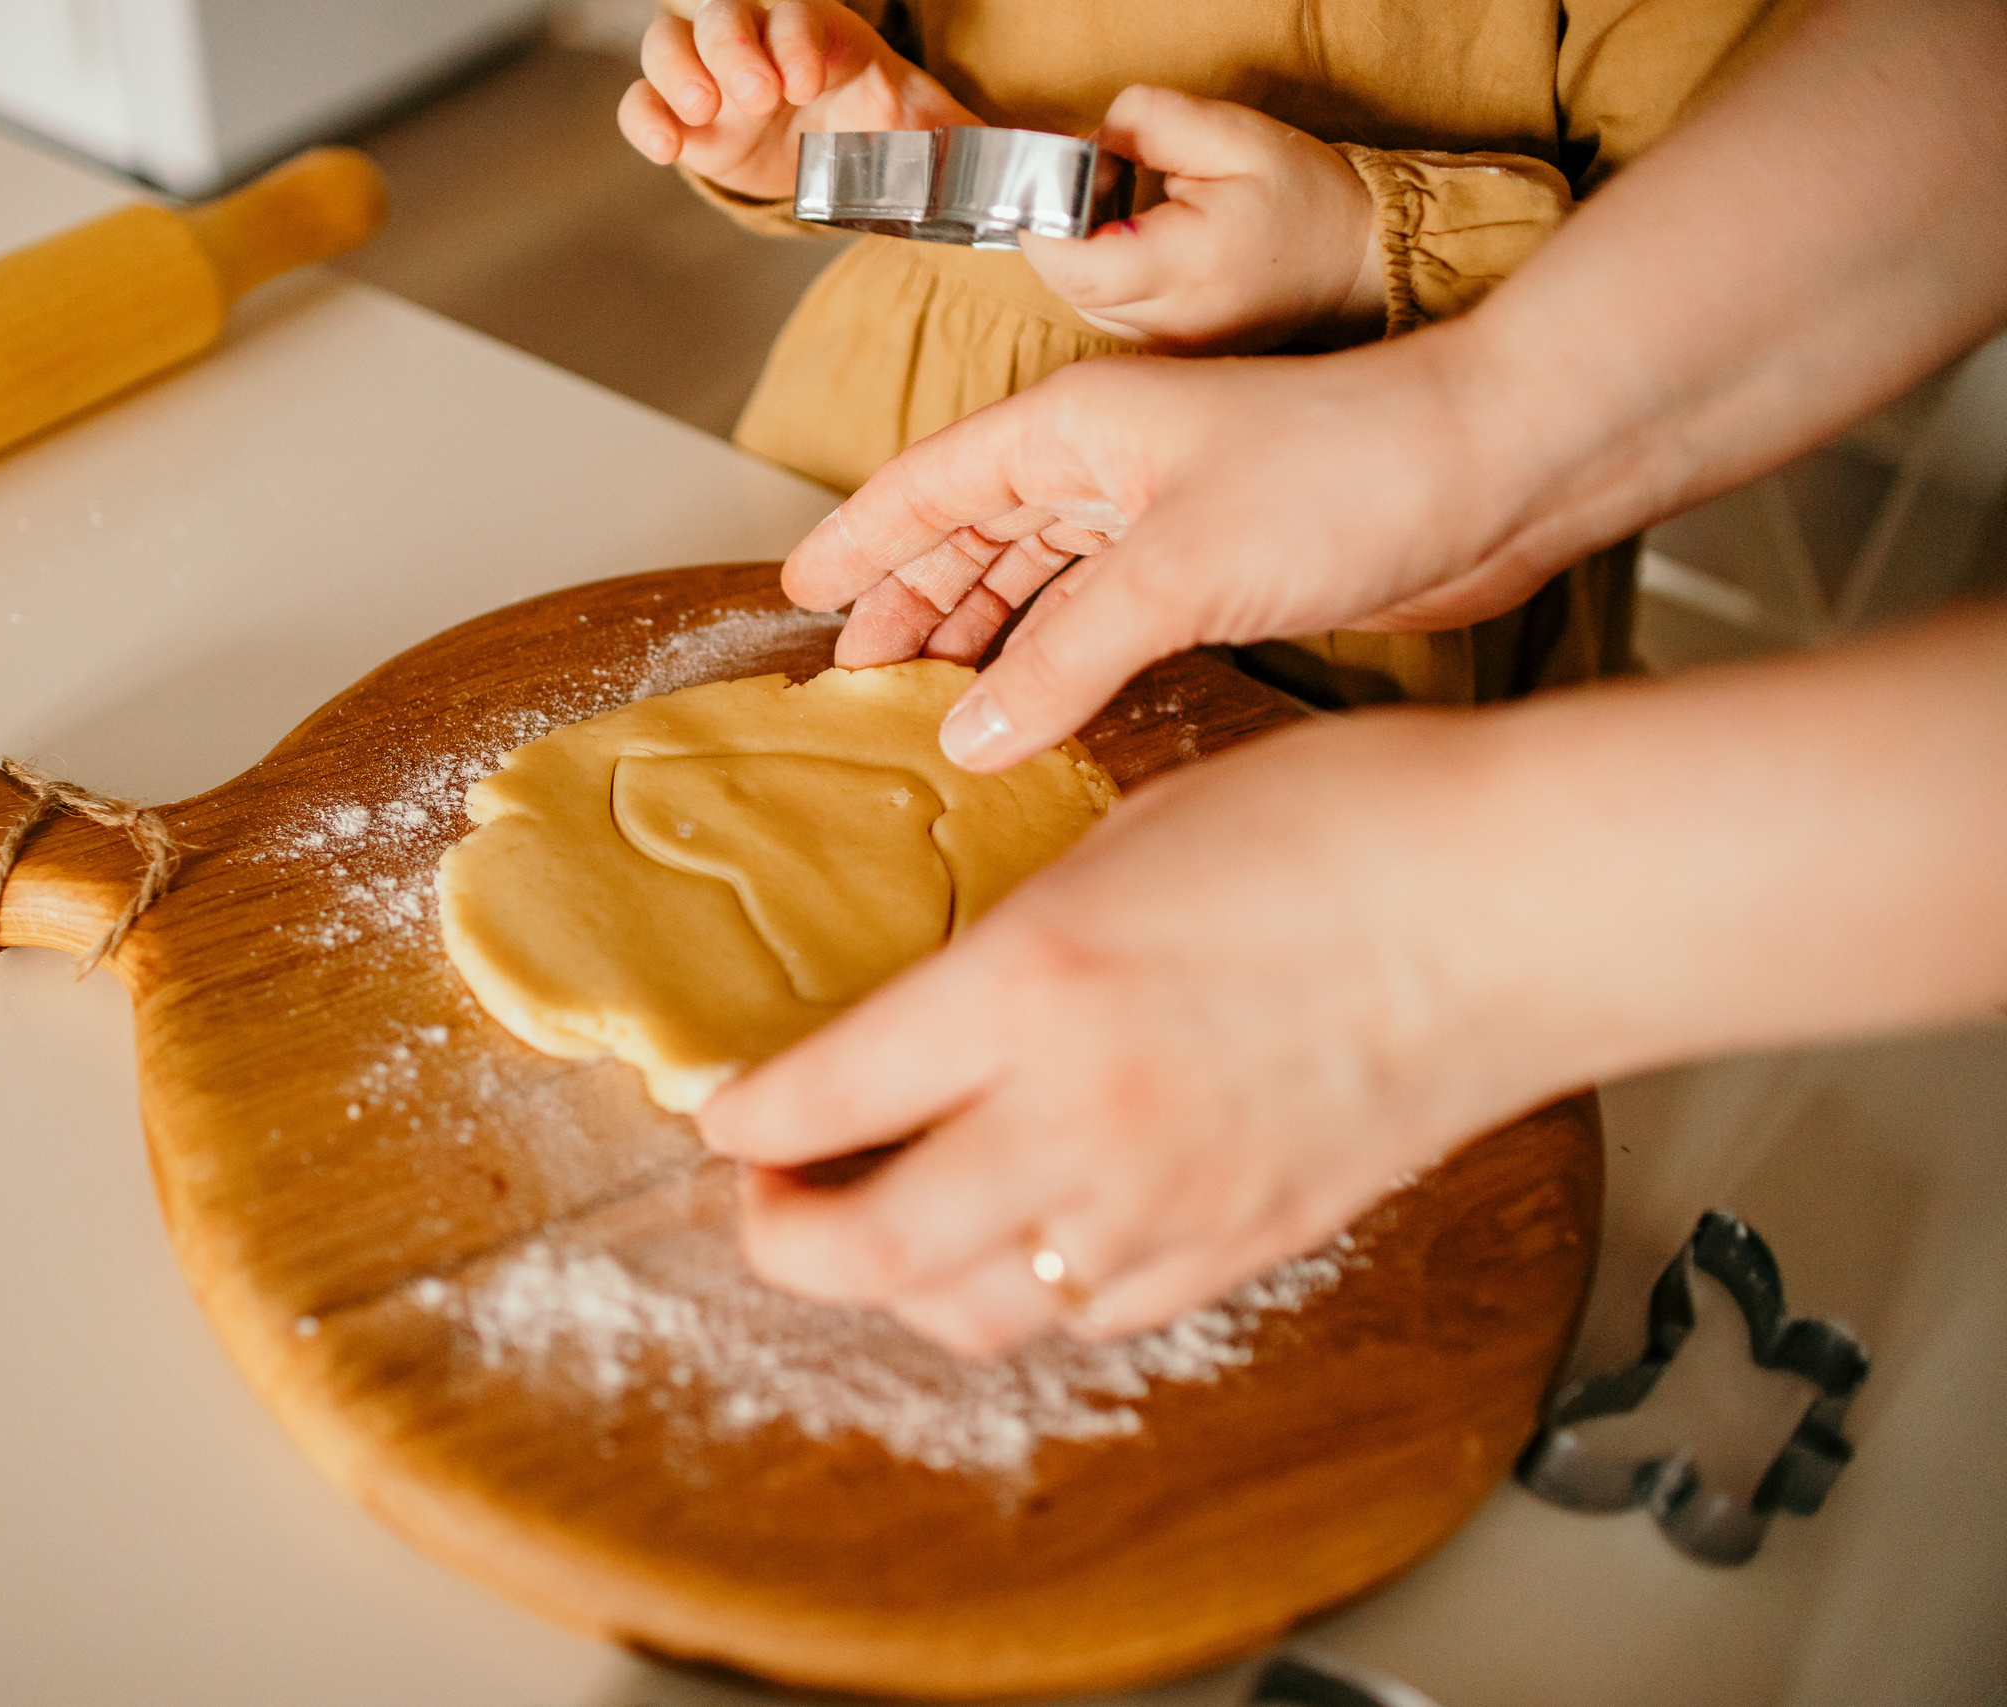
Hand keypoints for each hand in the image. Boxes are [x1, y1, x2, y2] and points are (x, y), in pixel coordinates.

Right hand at [618, 0, 979, 201]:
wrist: (834, 159)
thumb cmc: (877, 125)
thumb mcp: (926, 126)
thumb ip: (970, 137)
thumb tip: (1050, 161)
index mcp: (815, 26)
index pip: (793, 8)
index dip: (795, 33)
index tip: (810, 77)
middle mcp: (754, 36)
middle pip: (719, 10)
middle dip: (733, 44)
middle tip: (759, 92)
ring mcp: (709, 75)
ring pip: (668, 41)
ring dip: (679, 71)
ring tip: (710, 112)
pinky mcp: (683, 121)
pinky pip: (640, 102)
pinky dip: (645, 117)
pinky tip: (667, 145)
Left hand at [695, 706, 1576, 1358]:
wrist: (1519, 904)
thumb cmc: (1342, 825)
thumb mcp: (1123, 837)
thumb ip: (1012, 948)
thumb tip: (933, 1015)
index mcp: (1029, 987)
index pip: (819, 1099)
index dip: (743, 1120)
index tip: (722, 1113)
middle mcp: (1078, 1117)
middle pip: (861, 1250)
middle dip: (778, 1234)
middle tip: (766, 1195)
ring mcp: (1164, 1204)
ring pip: (968, 1311)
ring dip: (894, 1282)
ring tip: (881, 1222)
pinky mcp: (1241, 1248)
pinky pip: (1089, 1314)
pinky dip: (1021, 1291)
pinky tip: (1016, 1237)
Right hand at [796, 333, 1559, 769]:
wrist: (1492, 475)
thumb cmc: (1345, 472)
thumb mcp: (1177, 571)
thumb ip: (1062, 657)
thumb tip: (966, 735)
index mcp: (1070, 427)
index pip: (927, 485)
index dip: (859, 540)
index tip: (799, 592)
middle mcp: (1104, 463)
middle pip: (971, 533)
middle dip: (908, 601)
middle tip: (849, 675)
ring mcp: (1157, 514)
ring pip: (1032, 576)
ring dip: (977, 632)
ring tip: (919, 695)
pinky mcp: (1210, 567)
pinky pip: (1096, 615)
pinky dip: (1052, 655)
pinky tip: (1028, 701)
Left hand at [1019, 87, 1385, 351]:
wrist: (1353, 262)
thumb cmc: (1302, 198)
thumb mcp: (1232, 133)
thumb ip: (1149, 123)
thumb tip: (1089, 147)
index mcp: (1189, 268)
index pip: (1077, 268)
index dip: (1047, 224)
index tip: (1060, 181)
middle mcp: (1173, 326)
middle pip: (1070, 286)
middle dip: (1067, 228)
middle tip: (1108, 182)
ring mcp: (1170, 350)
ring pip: (1085, 304)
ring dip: (1087, 253)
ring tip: (1137, 214)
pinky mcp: (1171, 356)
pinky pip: (1113, 316)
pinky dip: (1110, 278)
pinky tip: (1148, 247)